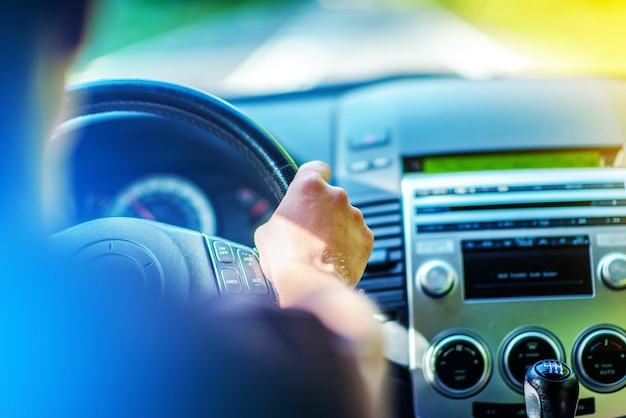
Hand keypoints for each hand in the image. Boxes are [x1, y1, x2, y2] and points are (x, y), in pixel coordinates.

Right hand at [255, 161, 373, 288]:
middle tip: (310, 232)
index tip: (314, 185)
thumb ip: (282, 217)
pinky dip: (350, 245)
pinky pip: (358, 236)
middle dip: (324, 212)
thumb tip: (283, 224)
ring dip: (338, 229)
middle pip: (331, 197)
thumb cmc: (287, 257)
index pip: (317, 167)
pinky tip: (335, 257)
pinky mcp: (366, 237)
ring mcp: (354, 216)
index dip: (315, 176)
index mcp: (309, 187)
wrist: (311, 283)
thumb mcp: (267, 230)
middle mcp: (336, 196)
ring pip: (346, 218)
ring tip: (322, 249)